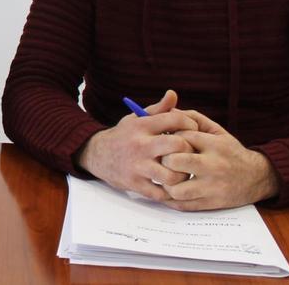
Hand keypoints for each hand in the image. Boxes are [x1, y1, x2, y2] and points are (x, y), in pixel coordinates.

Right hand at [76, 90, 199, 201]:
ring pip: (172, 175)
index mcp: (142, 126)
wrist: (96, 154)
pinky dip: (170, 193)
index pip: (175, 119)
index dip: (190, 124)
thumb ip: (158, 109)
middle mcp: (140, 145)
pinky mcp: (134, 184)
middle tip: (190, 154)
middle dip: (189, 150)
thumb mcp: (136, 119)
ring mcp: (137, 166)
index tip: (193, 130)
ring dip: (182, 175)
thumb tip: (173, 94)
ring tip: (182, 172)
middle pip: (178, 146)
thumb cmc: (123, 136)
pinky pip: (160, 194)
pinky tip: (171, 186)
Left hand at [160, 110, 280, 209]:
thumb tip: (170, 110)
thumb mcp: (217, 131)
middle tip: (164, 160)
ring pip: (177, 189)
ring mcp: (212, 187)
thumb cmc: (230, 152)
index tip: (166, 142)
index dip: (169, 139)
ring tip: (167, 178)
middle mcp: (213, 165)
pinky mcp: (212, 203)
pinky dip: (171, 200)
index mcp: (214, 145)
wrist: (257, 177)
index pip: (181, 138)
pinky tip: (170, 191)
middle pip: (175, 162)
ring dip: (166, 184)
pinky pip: (183, 205)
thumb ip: (194, 119)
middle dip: (164, 160)